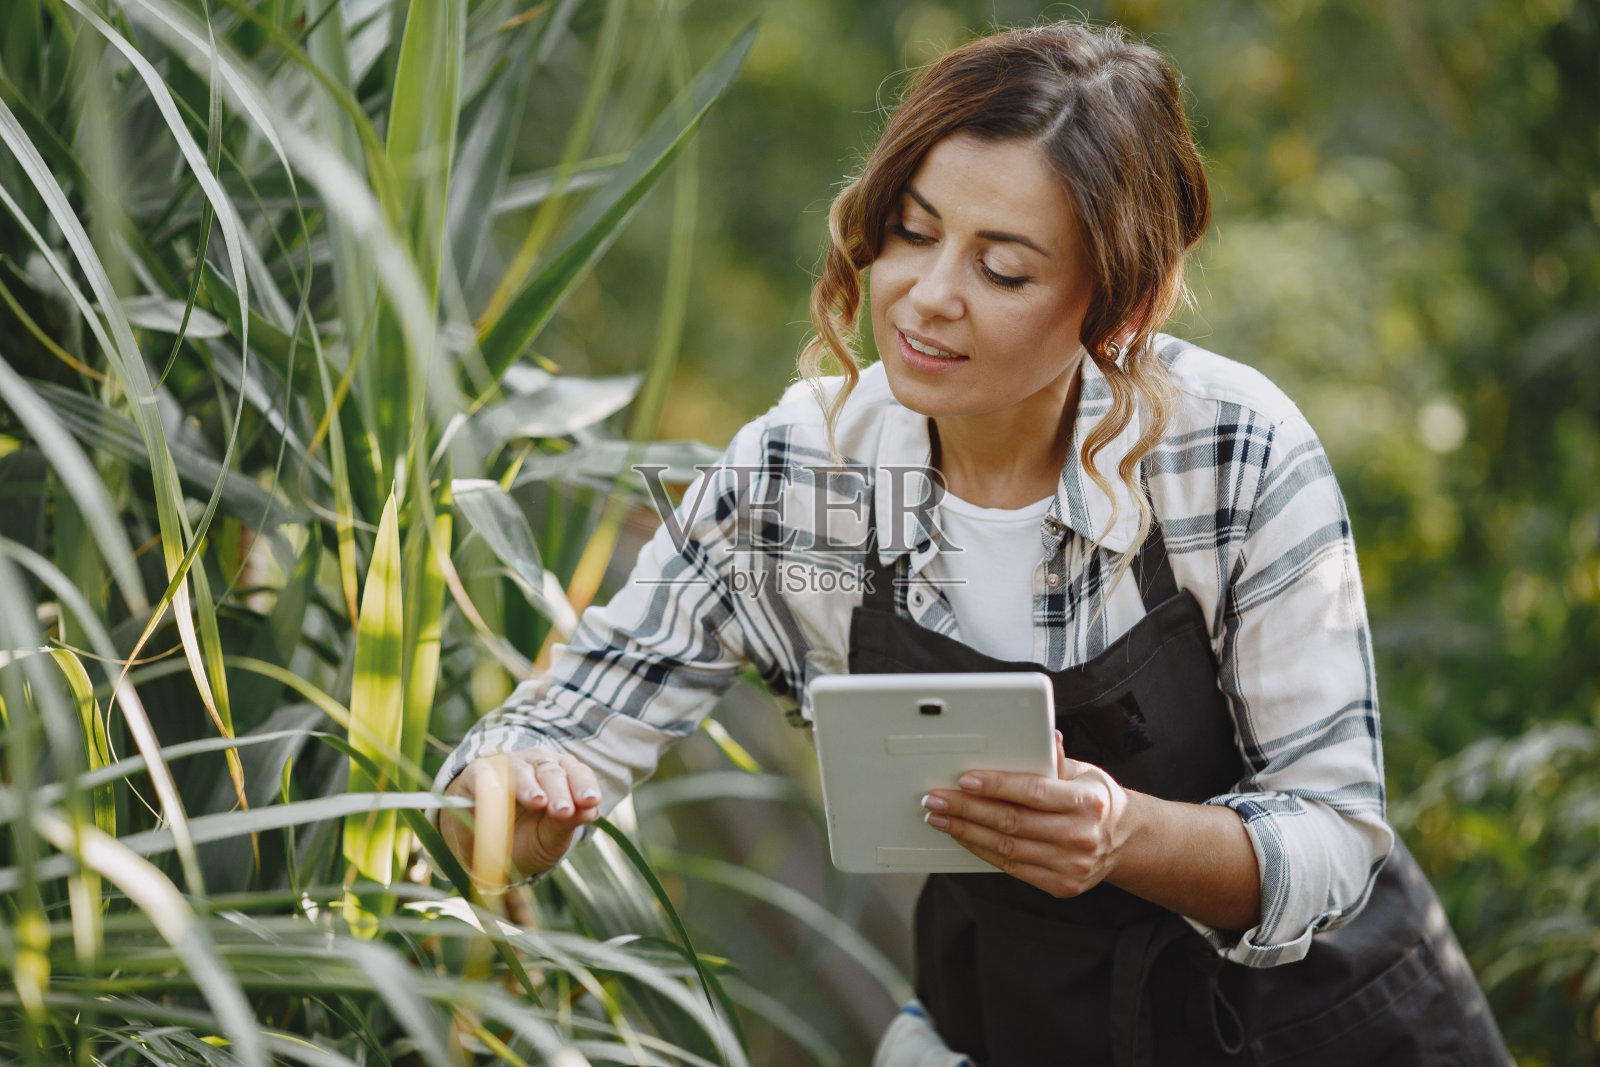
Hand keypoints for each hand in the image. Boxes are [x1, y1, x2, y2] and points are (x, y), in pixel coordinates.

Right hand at [439, 749, 601, 886]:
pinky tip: (497, 794)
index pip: (577, 773)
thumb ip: (567, 824)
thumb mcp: (549, 839)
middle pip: (551, 772)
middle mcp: (535, 766)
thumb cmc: (525, 841)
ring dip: (530, 786)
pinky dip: (491, 783)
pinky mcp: (477, 774)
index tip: (591, 802)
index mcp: (560, 777)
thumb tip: (592, 810)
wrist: (483, 853)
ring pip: (520, 770)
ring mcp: (506, 767)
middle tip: (564, 811)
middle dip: (560, 791)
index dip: (584, 785)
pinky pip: (484, 775)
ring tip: (538, 802)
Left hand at [922, 731, 1131, 897]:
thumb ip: (1055, 759)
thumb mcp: (1083, 772)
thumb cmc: (1095, 800)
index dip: (996, 785)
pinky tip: (964, 837)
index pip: (1032, 792)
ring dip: (966, 832)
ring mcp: (1071, 865)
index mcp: (1087, 802)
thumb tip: (1041, 735)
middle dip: (966, 809)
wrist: (1125, 841)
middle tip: (935, 799)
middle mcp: (1081, 836)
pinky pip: (1011, 867)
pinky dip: (982, 851)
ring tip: (940, 818)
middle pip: (1012, 822)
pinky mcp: (1060, 885)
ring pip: (1006, 848)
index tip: (964, 780)